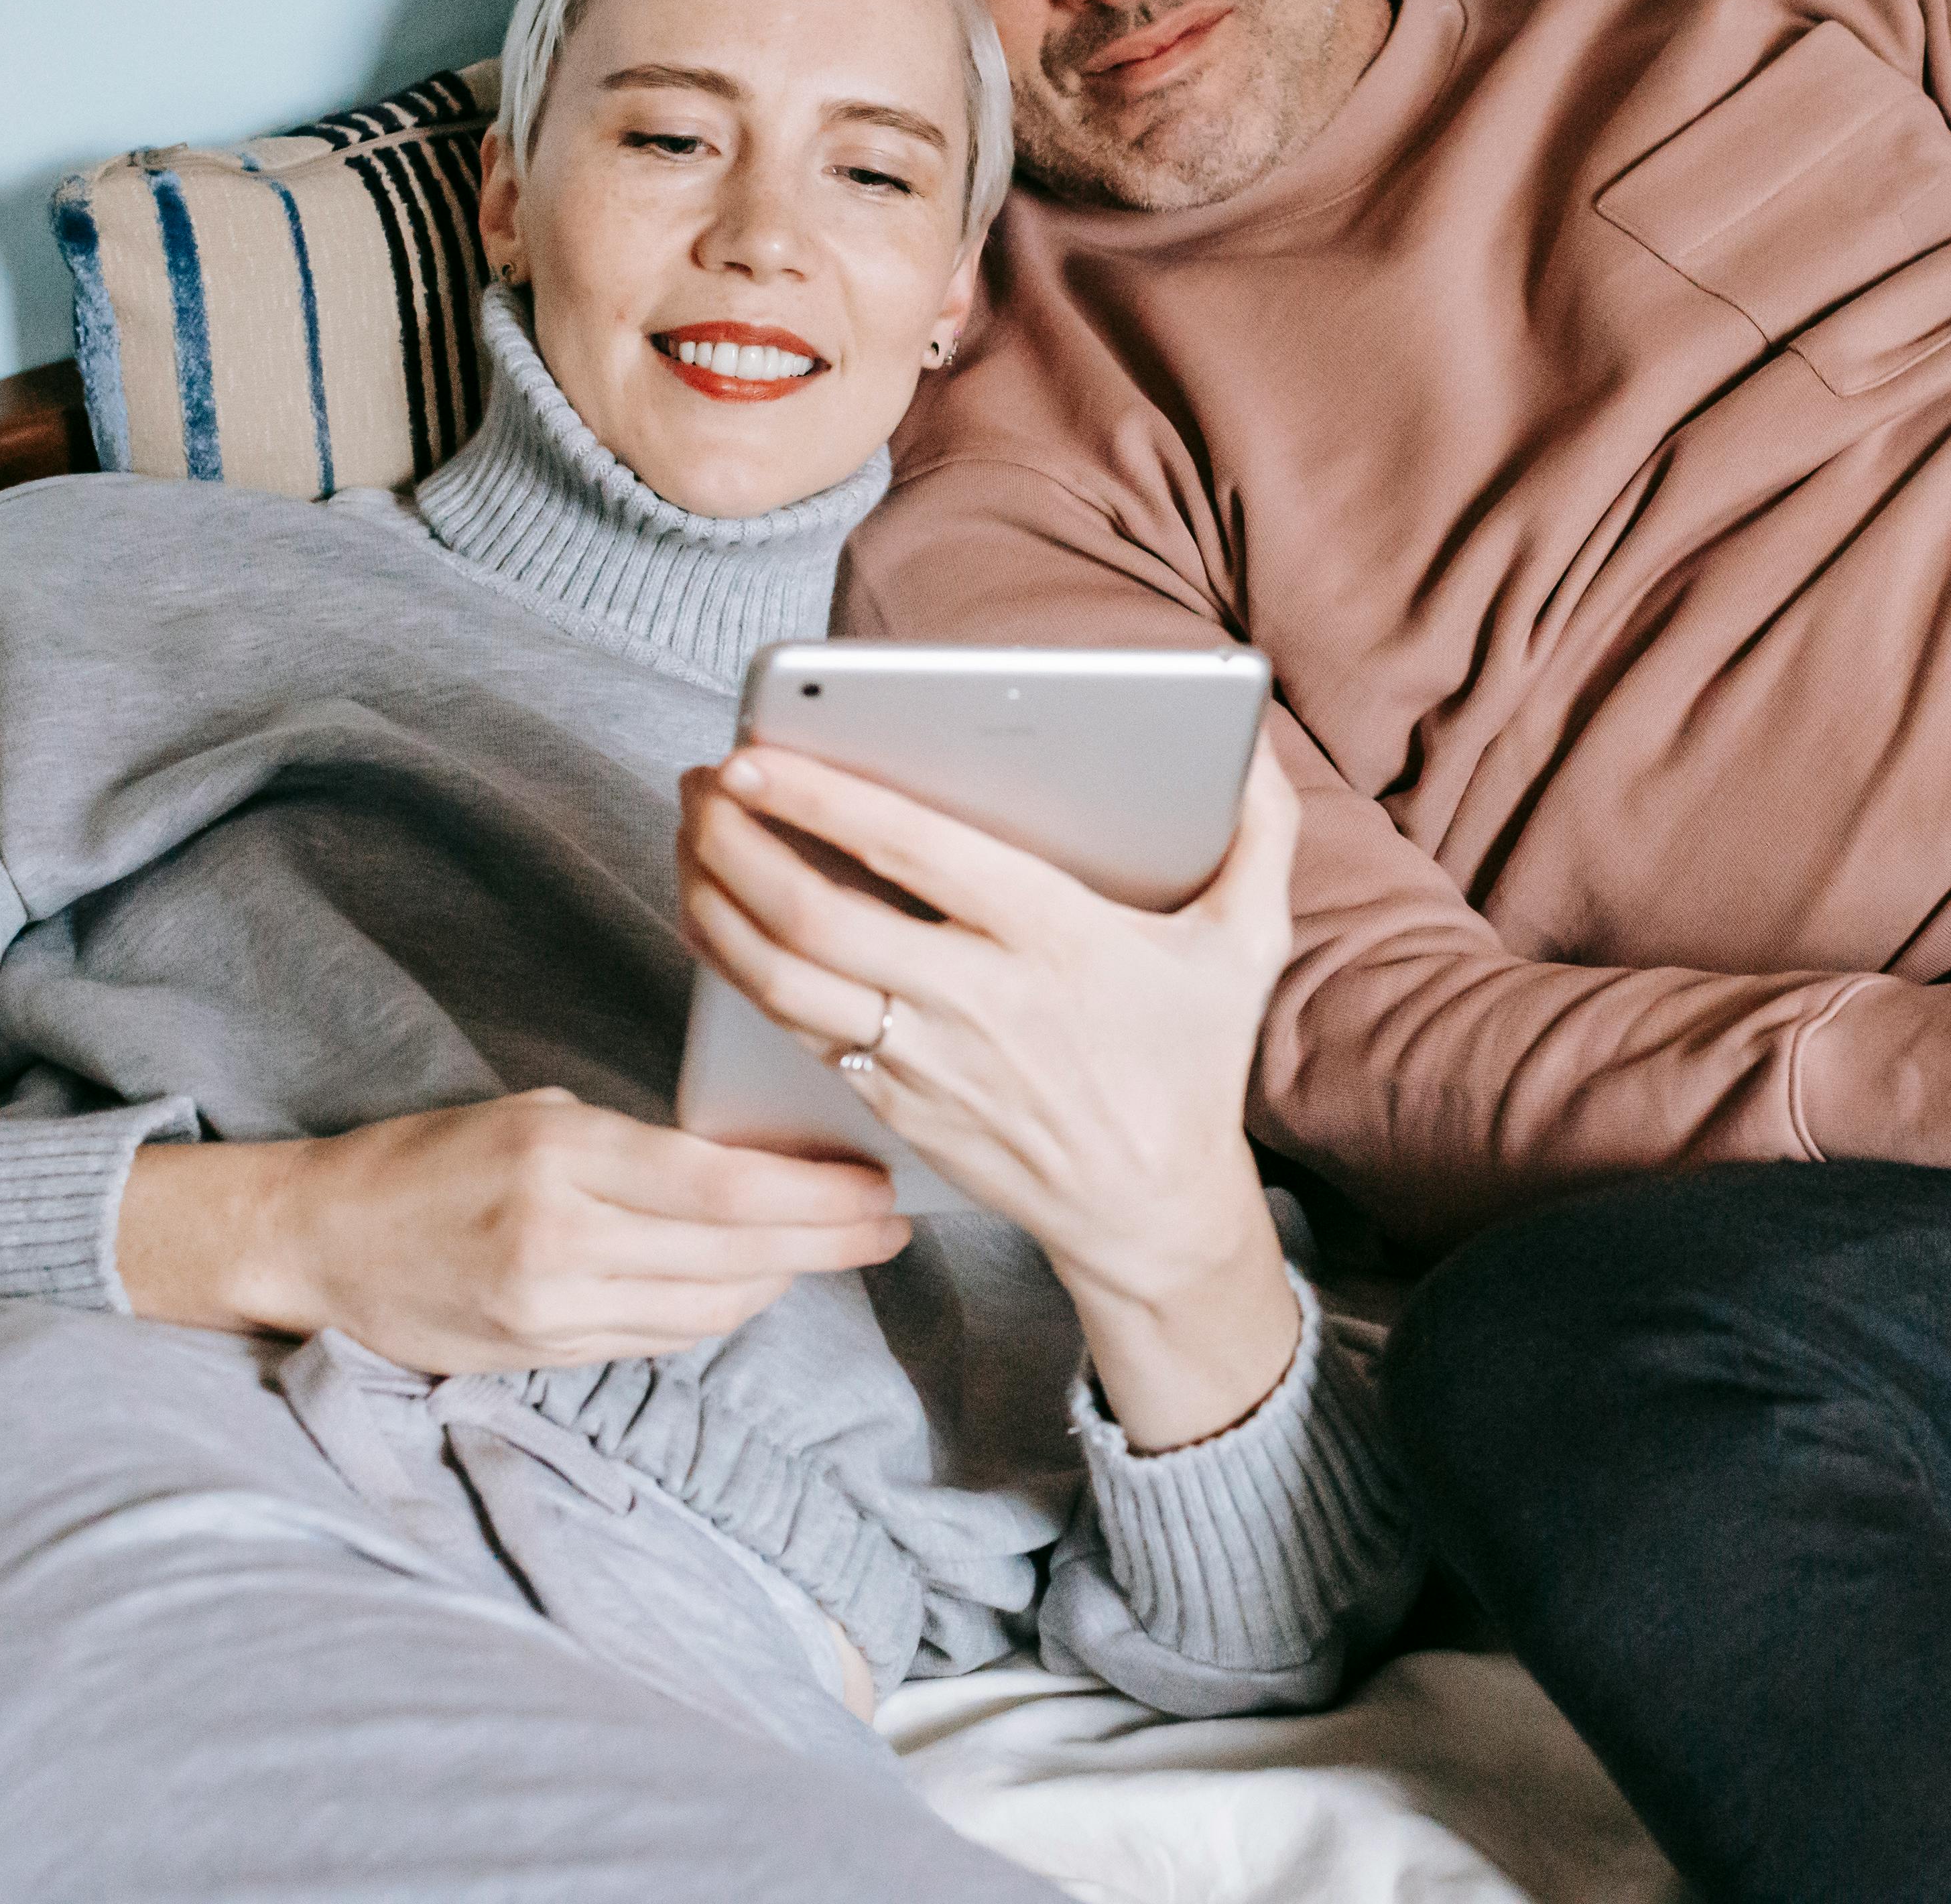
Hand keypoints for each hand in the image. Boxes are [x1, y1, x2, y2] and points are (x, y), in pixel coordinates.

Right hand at [118, 1088, 908, 1373]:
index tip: (880, 1186)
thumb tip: (755, 1167)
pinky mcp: (543, 1357)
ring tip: (837, 1247)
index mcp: (563, 1160)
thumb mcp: (537, 1120)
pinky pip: (664, 1339)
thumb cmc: (433, 1160)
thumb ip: (639, 1149)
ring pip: (710, 1309)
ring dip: (784, 1281)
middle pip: (736, 1256)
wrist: (322, 1241)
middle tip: (891, 1224)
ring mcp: (551, 1312)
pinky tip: (757, 1283)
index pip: (725, 1190)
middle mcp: (561, 1242)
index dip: (819, 1197)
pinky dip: (722, 1312)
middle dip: (830, 1242)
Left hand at [677, 744, 1306, 1449]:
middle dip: (737, 840)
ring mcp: (925, 1061)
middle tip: (700, 781)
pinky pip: (793, 1031)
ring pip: (784, 979)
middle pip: (819, 915)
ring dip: (718, 901)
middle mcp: (978, 999)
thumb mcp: (1247, 945)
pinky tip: (714, 918)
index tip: (756, 752)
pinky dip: (737, 969)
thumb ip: (1259, 834)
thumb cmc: (1190, 1063)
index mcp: (1056, 938)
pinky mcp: (892, 1105)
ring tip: (691, 837)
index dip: (822, 798)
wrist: (1151, 1209)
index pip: (913, 852)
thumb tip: (1252, 740)